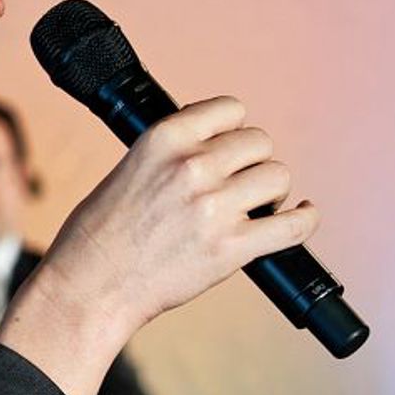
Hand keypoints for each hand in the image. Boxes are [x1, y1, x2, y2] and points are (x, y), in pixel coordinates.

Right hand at [3, 97, 318, 394]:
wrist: (90, 285)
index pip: (229, 109)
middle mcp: (191, 166)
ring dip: (271, 191)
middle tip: (238, 184)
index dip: (233, 128)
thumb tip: (218, 148)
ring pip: (278, 177)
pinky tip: (300, 216)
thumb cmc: (99, 234)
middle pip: (259, 142)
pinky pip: (293, 225)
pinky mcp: (231, 247)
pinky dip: (304, 220)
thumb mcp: (129, 169)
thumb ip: (173, 154)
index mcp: (163, 139)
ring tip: (254, 207)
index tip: (228, 145)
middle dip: (252, 162)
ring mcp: (214, 207)